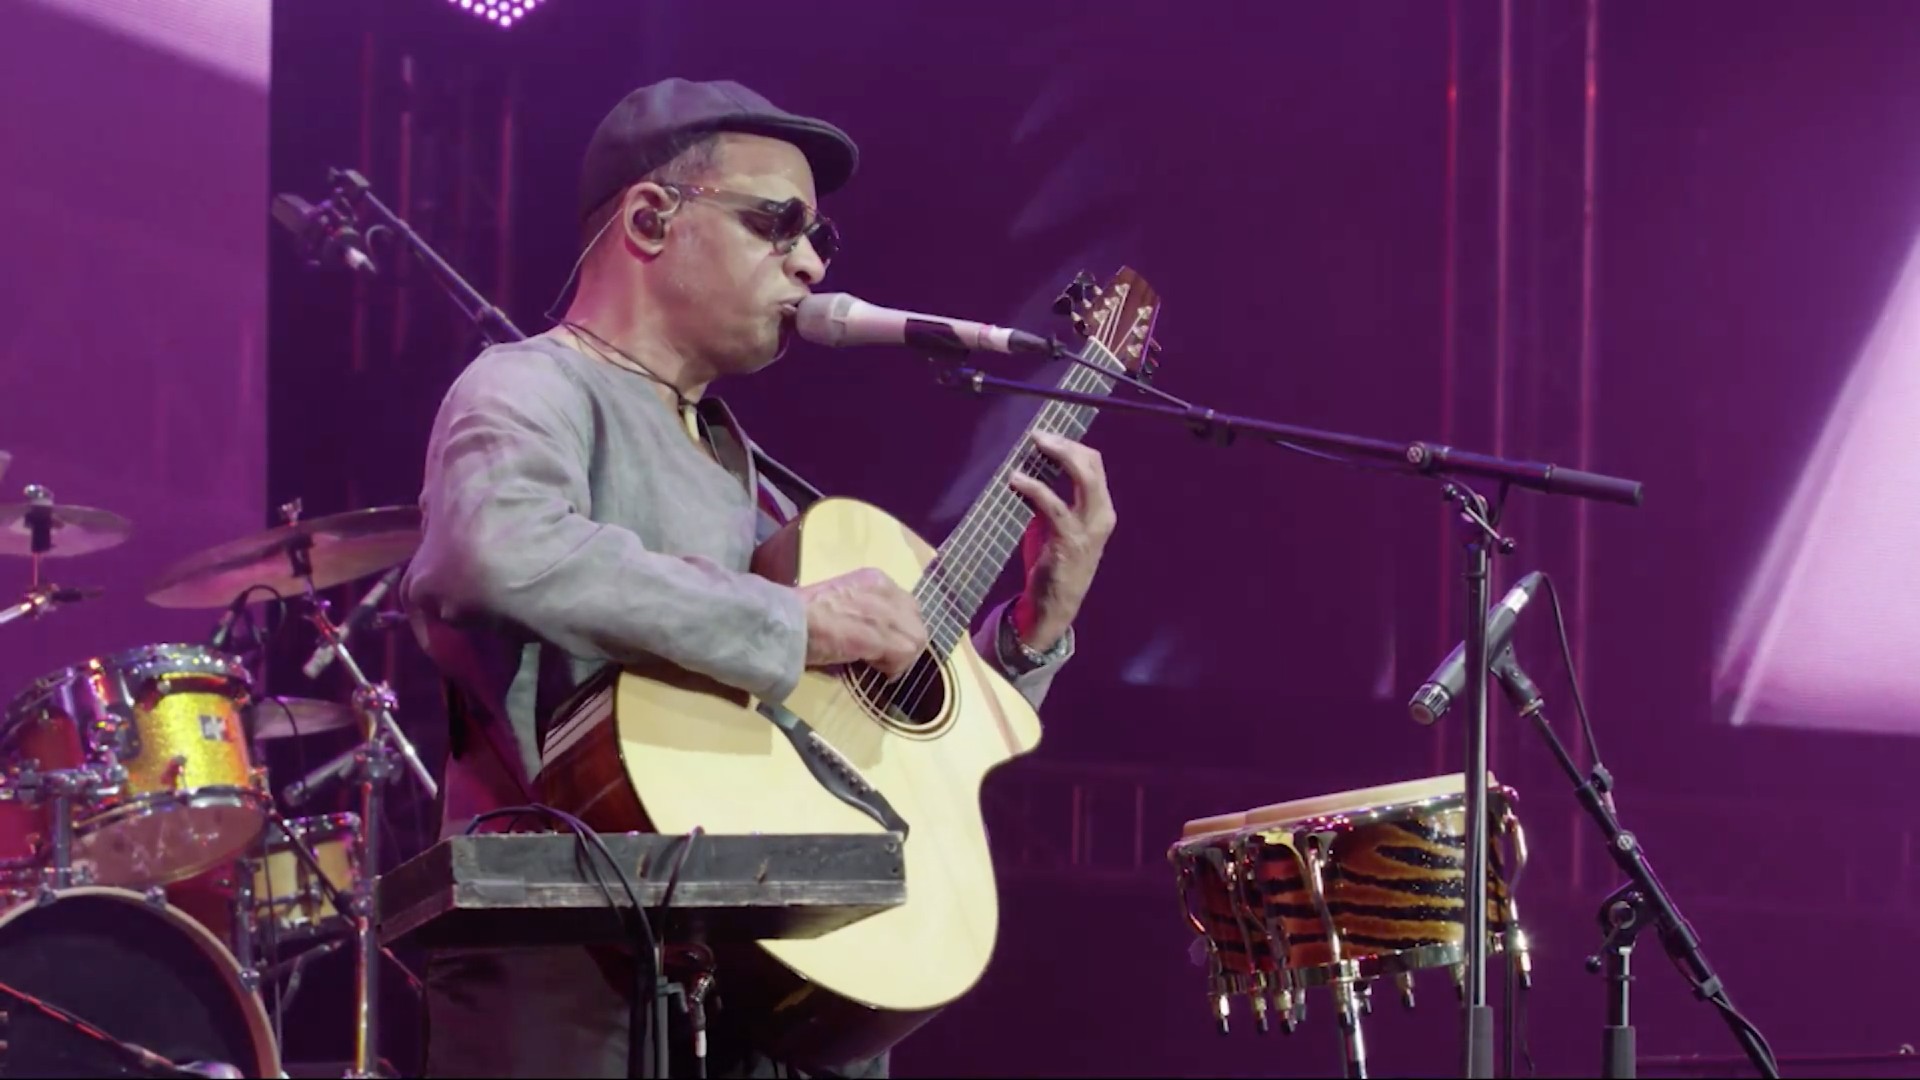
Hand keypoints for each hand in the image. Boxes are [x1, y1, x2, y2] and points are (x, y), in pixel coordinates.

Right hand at [798, 568, 928, 677]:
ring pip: (916, 639)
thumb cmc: (801, 614)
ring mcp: (884, 612)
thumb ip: (861, 609)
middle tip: (885, 659)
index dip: (899, 628)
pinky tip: (875, 670)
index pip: (906, 605)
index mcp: (873, 578)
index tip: (884, 644)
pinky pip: (905, 654)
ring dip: (901, 658)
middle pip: (916, 621)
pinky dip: (894, 667)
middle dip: (905, 643)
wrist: (786, 622)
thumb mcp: (840, 600)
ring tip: (878, 665)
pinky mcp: (879, 635)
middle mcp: (884, 589)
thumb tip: (873, 634)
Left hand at [1007, 430, 1116, 651]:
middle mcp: (1102, 515)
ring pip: (1085, 477)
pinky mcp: (1070, 540)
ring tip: (1034, 445)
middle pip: (1092, 465)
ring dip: (1058, 456)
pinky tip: (1016, 480)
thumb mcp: (1057, 526)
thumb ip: (1051, 500)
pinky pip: (1054, 505)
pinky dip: (1035, 487)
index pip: (1094, 465)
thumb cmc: (1055, 563)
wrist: (1056, 606)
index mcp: (1101, 509)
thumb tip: (1030, 468)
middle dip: (1066, 445)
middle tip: (1039, 435)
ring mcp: (1089, 528)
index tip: (1045, 437)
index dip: (1071, 446)